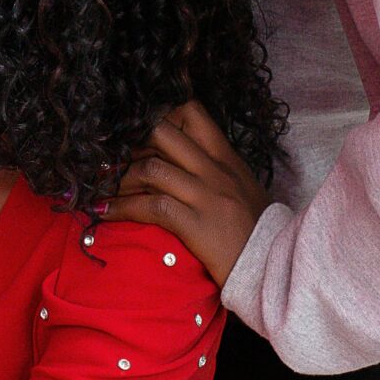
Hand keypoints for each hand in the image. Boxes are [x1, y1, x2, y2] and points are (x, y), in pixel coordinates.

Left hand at [108, 101, 273, 286]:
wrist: (275, 267)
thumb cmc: (258, 231)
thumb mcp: (243, 188)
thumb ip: (215, 169)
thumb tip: (179, 159)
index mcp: (227, 158)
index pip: (191, 112)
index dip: (160, 114)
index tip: (138, 131)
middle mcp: (215, 170)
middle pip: (162, 132)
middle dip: (131, 144)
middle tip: (114, 160)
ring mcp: (206, 196)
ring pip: (150, 168)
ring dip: (119, 179)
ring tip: (104, 190)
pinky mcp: (196, 224)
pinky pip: (150, 207)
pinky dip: (121, 208)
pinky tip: (104, 212)